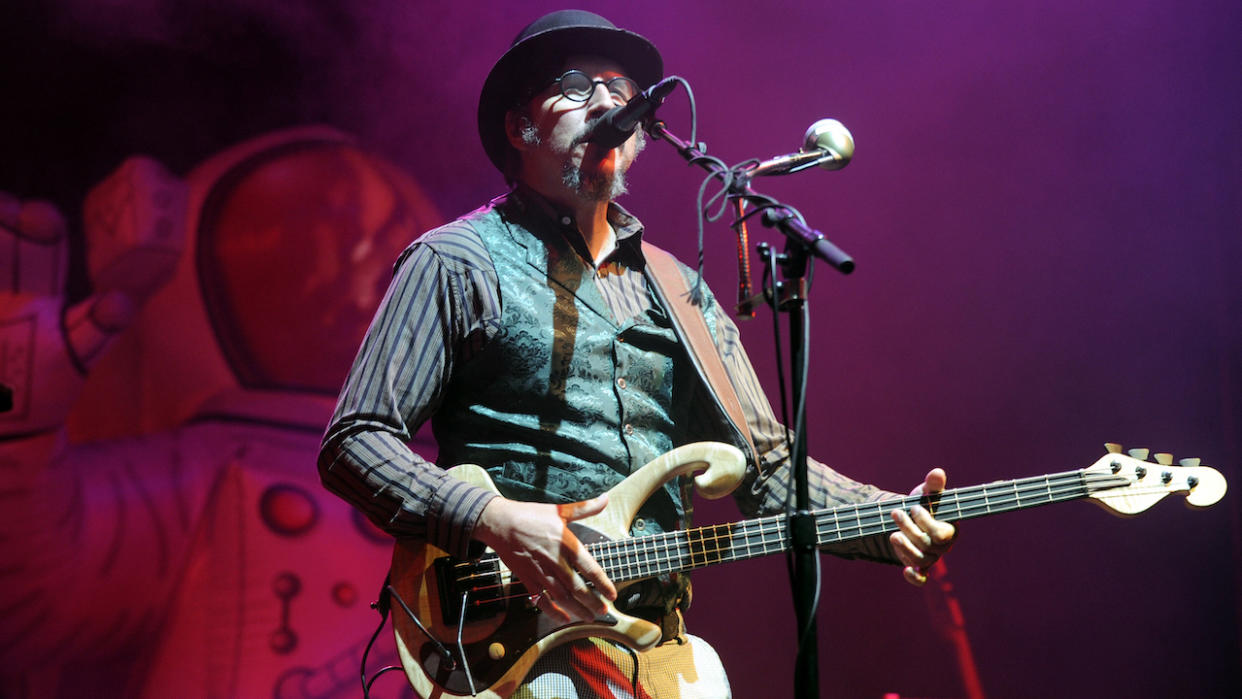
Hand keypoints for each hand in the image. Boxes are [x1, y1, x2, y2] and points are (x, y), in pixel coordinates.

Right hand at [474, 494, 617, 623]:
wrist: (501, 522)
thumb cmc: (531, 515)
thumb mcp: (560, 510)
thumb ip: (585, 508)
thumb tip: (605, 499)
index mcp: (566, 544)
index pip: (590, 569)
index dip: (603, 584)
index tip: (612, 595)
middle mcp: (555, 560)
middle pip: (578, 587)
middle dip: (593, 602)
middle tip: (603, 611)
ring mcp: (540, 572)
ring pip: (562, 597)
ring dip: (577, 609)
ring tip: (589, 617)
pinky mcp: (527, 579)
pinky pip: (541, 600)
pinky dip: (552, 611)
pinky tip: (562, 618)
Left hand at [889, 468, 956, 585]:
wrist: (911, 517)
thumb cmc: (924, 503)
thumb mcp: (927, 493)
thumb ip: (933, 486)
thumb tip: (937, 472)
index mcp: (950, 530)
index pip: (940, 534)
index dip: (926, 522)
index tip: (913, 507)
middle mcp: (943, 547)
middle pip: (927, 546)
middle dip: (909, 529)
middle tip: (895, 513)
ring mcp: (931, 557)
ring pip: (921, 560)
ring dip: (905, 548)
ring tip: (893, 535)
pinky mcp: (919, 565)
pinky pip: (921, 578)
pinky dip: (914, 578)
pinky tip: (905, 571)